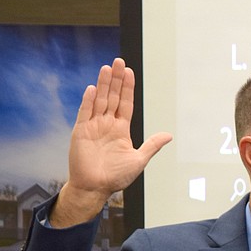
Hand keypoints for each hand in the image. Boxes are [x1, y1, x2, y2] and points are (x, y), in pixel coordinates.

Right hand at [51, 58, 172, 226]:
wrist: (95, 188)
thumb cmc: (116, 177)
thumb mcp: (139, 159)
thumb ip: (152, 145)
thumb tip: (169, 135)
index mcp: (120, 129)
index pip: (125, 103)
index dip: (127, 88)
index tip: (129, 72)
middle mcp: (107, 124)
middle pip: (112, 97)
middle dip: (116, 80)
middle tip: (119, 61)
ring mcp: (93, 127)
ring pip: (99, 101)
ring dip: (103, 85)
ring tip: (107, 68)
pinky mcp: (80, 132)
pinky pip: (85, 113)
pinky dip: (89, 101)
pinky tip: (94, 88)